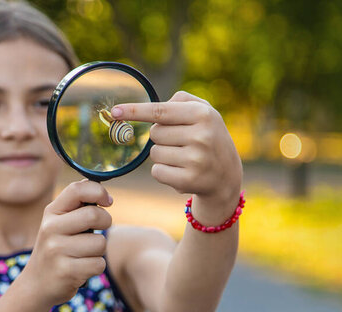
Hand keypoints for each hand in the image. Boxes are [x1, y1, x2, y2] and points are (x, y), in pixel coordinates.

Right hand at [22, 179, 112, 305]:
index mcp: (52, 212)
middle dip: (106, 222)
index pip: (77, 190)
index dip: (98, 191)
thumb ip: (76, 206)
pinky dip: (95, 267)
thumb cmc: (56, 249)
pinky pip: (98, 264)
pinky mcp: (65, 271)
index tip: (107, 201)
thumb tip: (97, 186)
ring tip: (83, 254)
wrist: (36, 284)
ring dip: (99, 250)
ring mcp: (56, 250)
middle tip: (100, 230)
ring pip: (100, 243)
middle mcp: (50, 228)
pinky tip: (81, 269)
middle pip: (94, 215)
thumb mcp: (59, 223)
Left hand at [112, 91, 242, 223]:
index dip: (134, 111)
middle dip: (162, 137)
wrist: (227, 175)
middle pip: (154, 133)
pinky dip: (163, 172)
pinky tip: (182, 171)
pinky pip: (156, 172)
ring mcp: (195, 160)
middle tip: (183, 142)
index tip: (114, 111)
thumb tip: (148, 109)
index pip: (159, 111)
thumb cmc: (209, 136)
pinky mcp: (188, 180)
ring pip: (154, 154)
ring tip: (184, 157)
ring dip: (163, 155)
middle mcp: (201, 136)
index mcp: (203, 115)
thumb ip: (180, 101)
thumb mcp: (204, 111)